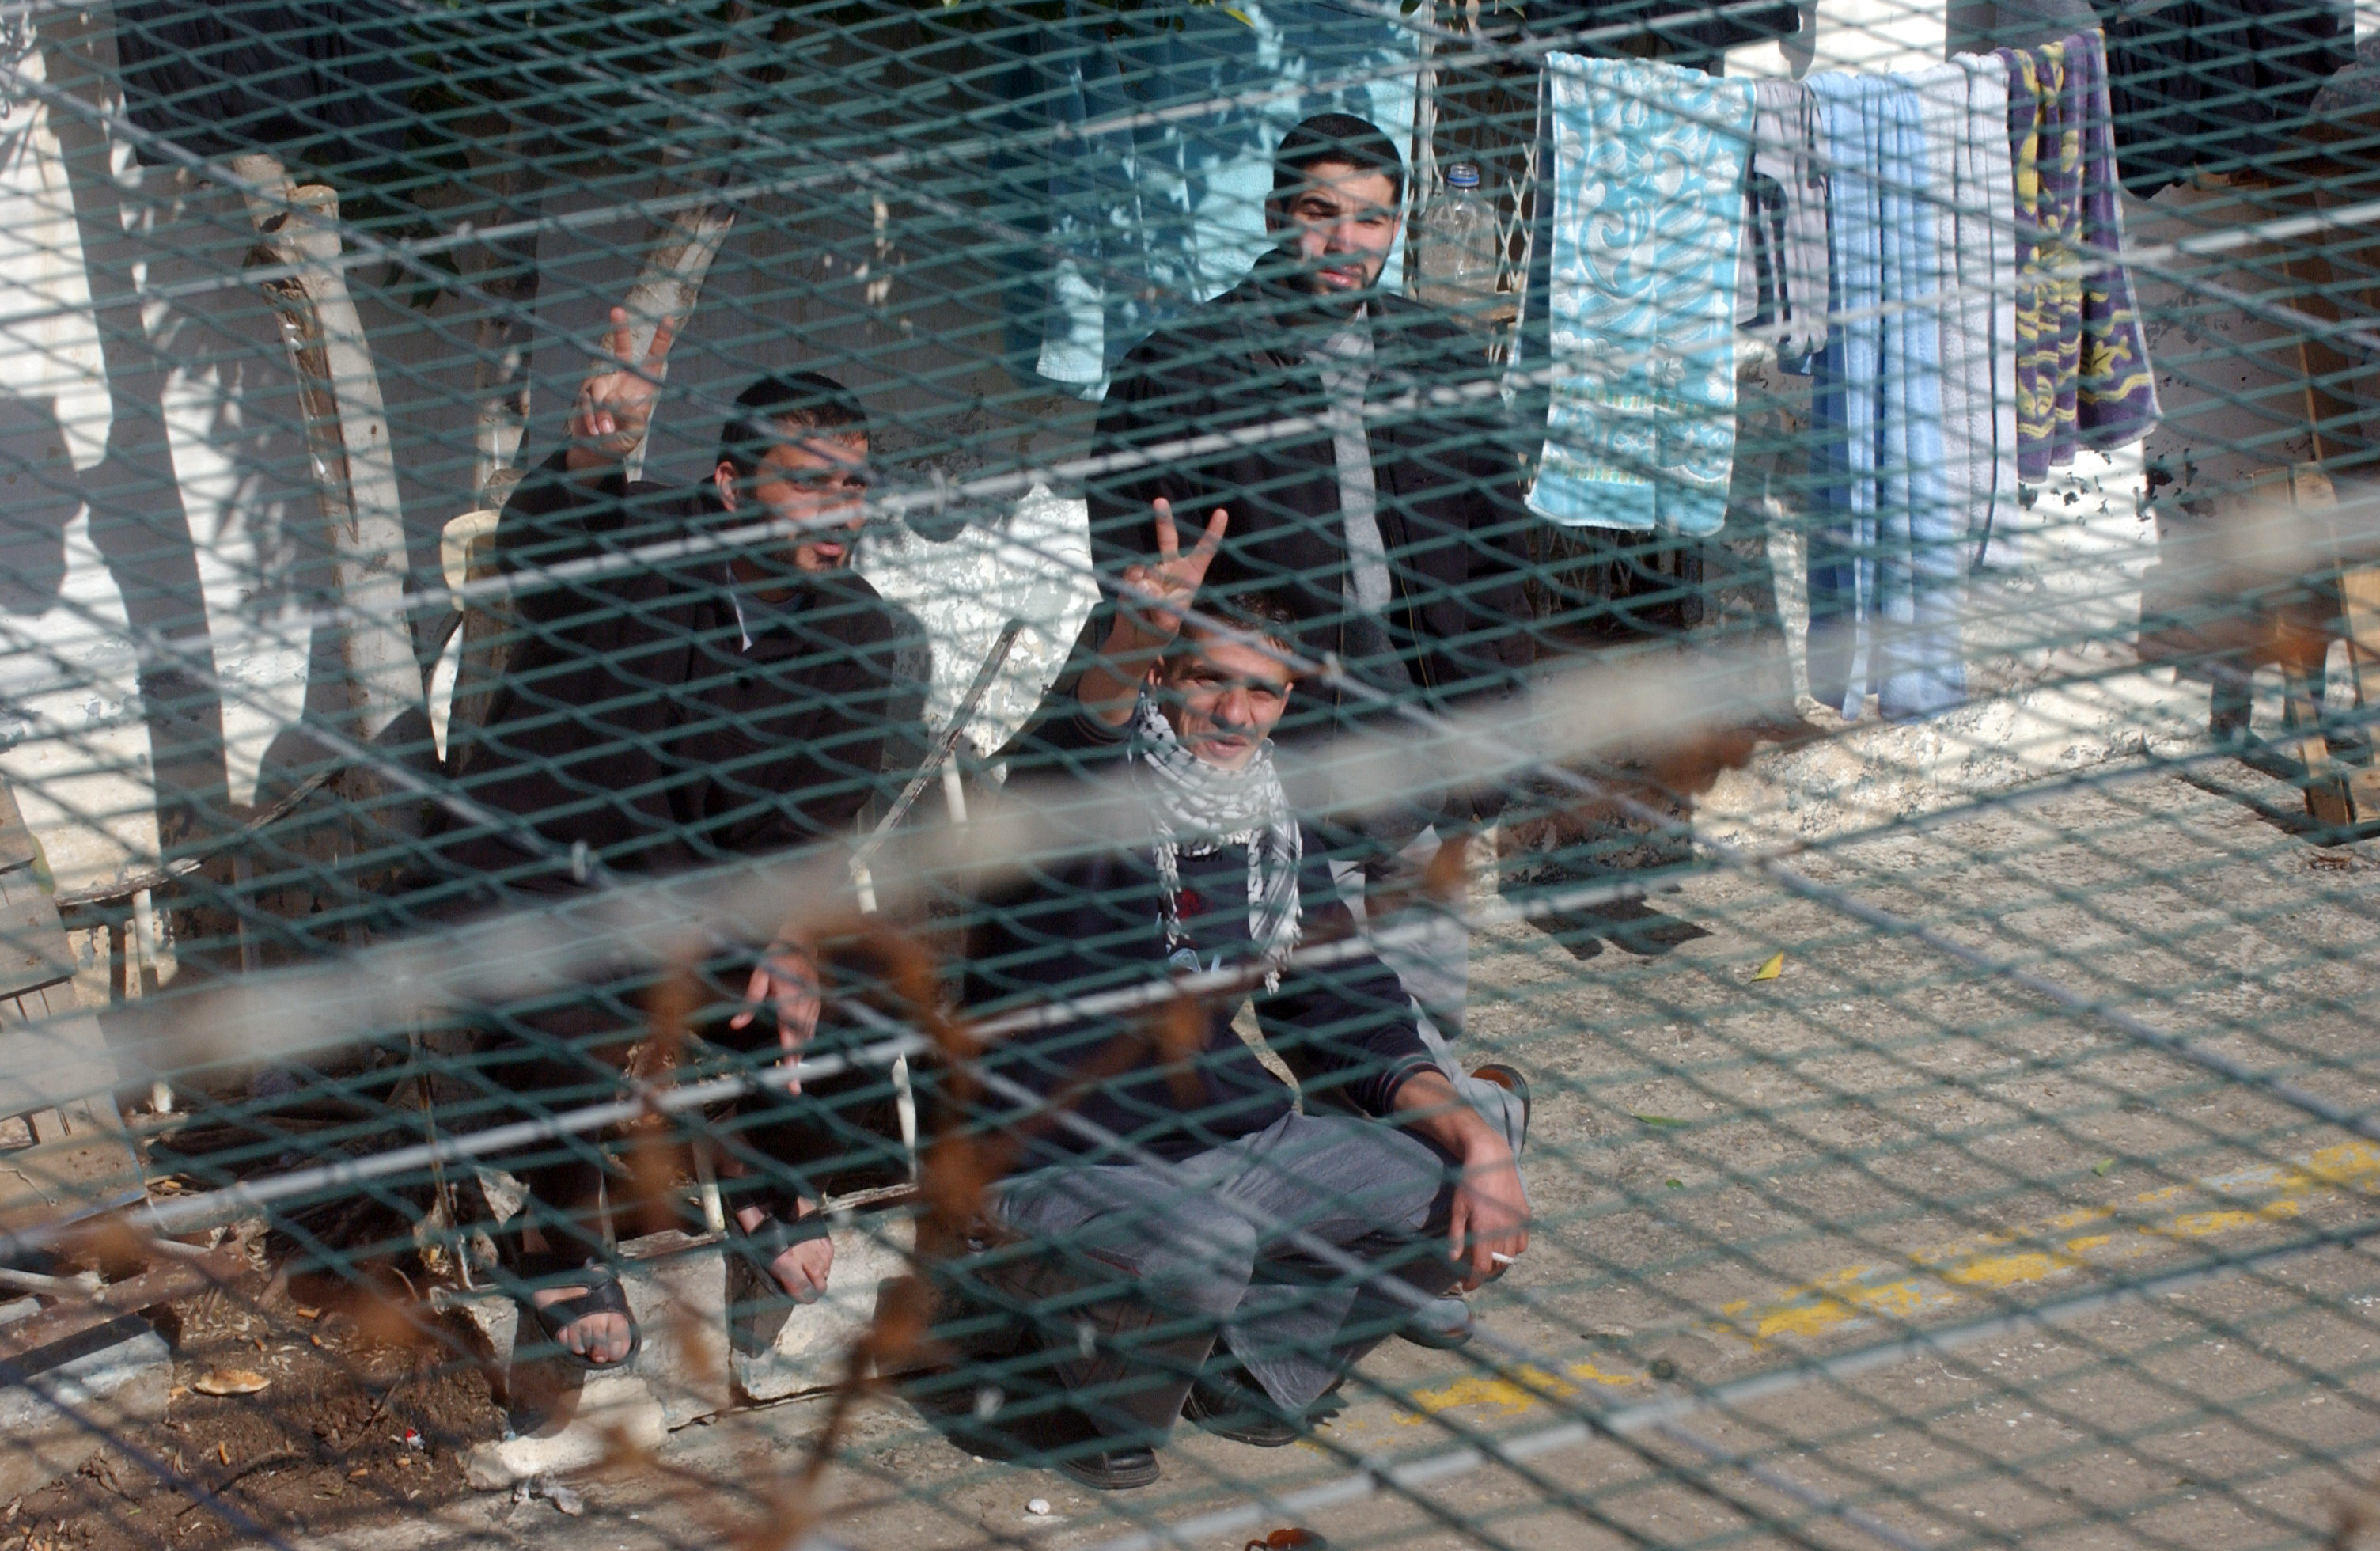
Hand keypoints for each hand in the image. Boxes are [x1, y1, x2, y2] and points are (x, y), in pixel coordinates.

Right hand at [565, 305, 677, 473]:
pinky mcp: (585, 394)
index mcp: (642, 385)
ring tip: (606, 431)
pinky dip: (592, 418)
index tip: (669, 318)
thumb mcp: (635, 430)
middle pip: (621, 350)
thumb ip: (632, 415)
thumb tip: (617, 397)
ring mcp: (602, 384)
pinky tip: (596, 432)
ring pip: (600, 388)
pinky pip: (587, 401)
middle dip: (620, 329)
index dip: (661, 339)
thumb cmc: (623, 438)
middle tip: (617, 309)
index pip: (654, 359)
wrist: (599, 450)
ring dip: (603, 412)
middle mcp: (622, 379)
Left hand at [729, 939, 820, 1089]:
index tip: (790, 1077)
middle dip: (797, 1067)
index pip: (791, 1036)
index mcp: (790, 999)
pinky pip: (811, 1028)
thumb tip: (735, 1025)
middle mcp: (805, 1005)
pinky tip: (798, 1054)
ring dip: (800, 1056)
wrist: (802, 940)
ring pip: (808, 1037)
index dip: (791, 1059)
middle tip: (793, 1090)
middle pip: (802, 1042)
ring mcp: (814, 1005)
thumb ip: (750, 1000)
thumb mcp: (759, 974)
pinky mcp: (816, 1003)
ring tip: (792, 1078)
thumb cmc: (777, 956)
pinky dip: (804, 1042)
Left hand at [734, 1202, 832, 1302]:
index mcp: (786, 1263)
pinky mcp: (823, 1233)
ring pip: (826, 1271)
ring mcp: (817, 1244)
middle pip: (820, 1286)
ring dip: (818, 1272)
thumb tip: (792, 1289)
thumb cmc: (759, 1228)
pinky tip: (813, 1254)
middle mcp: (806, 1257)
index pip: (806, 1293)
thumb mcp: (763, 1255)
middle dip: (813, 1288)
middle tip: (803, 1283)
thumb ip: (780, 1275)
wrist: (769, 1195)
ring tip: (806, 1266)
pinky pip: (829, 1255)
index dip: (804, 1297)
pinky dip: (823, 1258)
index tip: (800, 1295)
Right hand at [1114, 497, 1227, 654]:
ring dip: (1143, 591)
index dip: (1212, 533)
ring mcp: (1149, 569)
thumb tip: (1145, 583)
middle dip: (1163, 520)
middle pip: (1167, 539)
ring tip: (1146, 610)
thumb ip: (1159, 606)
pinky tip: (1134, 603)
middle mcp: (1170, 568)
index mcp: (1189, 577)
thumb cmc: (1160, 632)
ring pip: (1145, 570)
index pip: (1203, 552)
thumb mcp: (1167, 624)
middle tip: (1159, 501)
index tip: (1222, 512)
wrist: (1136, 638)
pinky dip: (1131, 590)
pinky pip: (1131, 576)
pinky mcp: (1131, 575)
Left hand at [1447, 1133, 1529, 1290]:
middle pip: (1497, 1264)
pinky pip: (1522, 1242)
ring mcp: (1518, 1222)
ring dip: (1499, 1259)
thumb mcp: (1458, 1208)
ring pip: (1512, 1255)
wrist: (1492, 1158)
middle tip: (1472, 1267)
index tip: (1466, 1286)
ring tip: (1487, 1254)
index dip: (1474, 1281)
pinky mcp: (1526, 1215)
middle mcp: (1505, 1228)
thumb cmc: (1469, 1182)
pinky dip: (1513, 1247)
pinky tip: (1502, 1241)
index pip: (1482, 1267)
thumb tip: (1453, 1260)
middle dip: (1484, 1270)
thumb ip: (1457, 1236)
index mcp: (1486, 1229)